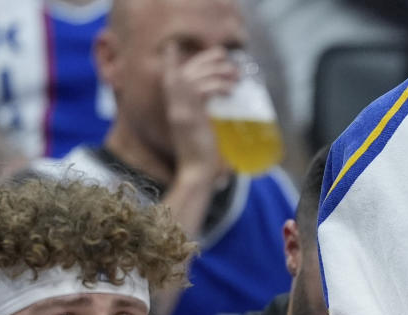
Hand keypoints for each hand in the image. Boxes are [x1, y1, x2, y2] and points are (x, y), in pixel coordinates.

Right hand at [161, 42, 237, 180]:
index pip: (170, 78)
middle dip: (206, 59)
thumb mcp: (199, 130)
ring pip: (195, 77)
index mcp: (174, 109)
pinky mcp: (190, 117)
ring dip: (218, 71)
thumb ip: (201, 114)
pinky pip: (203, 90)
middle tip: (225, 56)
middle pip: (185, 71)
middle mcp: (174, 107)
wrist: (196, 174)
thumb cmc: (201, 157)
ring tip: (236, 76)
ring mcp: (180, 111)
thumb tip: (219, 103)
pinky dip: (219, 86)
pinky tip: (231, 90)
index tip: (180, 47)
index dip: (174, 61)